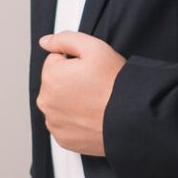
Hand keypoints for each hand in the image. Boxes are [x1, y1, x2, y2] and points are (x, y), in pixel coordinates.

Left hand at [37, 31, 125, 155]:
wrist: (132, 119)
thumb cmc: (115, 85)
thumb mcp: (94, 48)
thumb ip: (65, 39)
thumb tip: (45, 42)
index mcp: (50, 76)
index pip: (57, 61)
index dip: (76, 62)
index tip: (91, 71)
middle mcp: (46, 102)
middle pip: (56, 83)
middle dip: (72, 82)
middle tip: (95, 86)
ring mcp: (54, 123)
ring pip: (60, 104)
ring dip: (73, 102)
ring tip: (95, 102)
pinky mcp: (63, 139)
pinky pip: (66, 124)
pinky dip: (76, 121)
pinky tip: (92, 117)